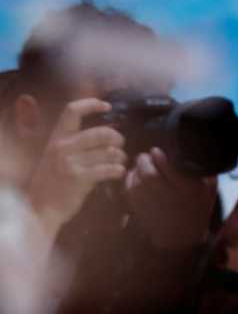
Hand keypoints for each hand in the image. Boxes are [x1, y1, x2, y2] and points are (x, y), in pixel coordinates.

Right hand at [24, 98, 127, 236]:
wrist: (39, 209)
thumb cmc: (51, 182)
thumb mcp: (55, 157)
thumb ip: (74, 143)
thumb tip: (104, 132)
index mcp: (56, 138)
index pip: (72, 111)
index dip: (92, 104)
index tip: (108, 106)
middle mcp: (62, 147)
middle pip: (101, 133)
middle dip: (117, 138)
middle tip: (121, 144)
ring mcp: (70, 162)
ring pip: (109, 152)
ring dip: (120, 156)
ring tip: (120, 161)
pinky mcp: (80, 178)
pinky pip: (109, 168)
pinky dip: (118, 170)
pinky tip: (118, 173)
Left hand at [124, 148, 217, 250]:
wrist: (183, 236)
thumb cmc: (198, 207)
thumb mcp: (209, 188)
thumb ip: (203, 171)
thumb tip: (194, 149)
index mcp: (190, 190)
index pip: (171, 169)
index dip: (160, 157)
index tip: (156, 150)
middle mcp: (171, 198)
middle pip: (150, 175)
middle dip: (144, 161)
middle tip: (145, 155)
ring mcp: (154, 206)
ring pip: (138, 183)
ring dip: (136, 170)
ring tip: (139, 164)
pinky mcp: (141, 211)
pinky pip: (130, 192)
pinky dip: (129, 181)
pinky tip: (133, 175)